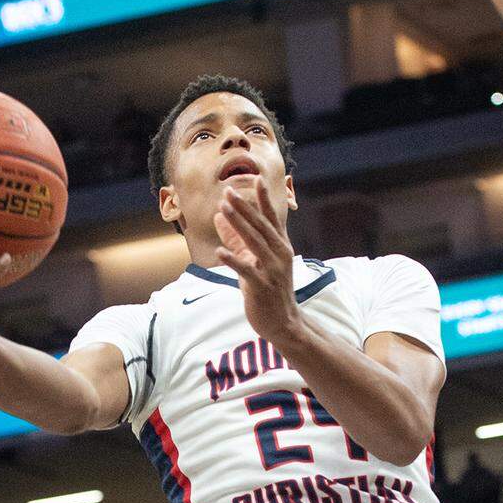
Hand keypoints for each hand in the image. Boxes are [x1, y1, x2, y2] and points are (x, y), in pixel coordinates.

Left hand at [213, 179, 299, 344]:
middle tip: (228, 192)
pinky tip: (220, 251)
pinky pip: (247, 271)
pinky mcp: (263, 288)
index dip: (264, 200)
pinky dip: (234, 260)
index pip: (272, 219)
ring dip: (238, 225)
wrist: (283, 323)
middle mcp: (280, 255)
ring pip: (254, 244)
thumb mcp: (253, 261)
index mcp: (280, 247)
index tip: (257, 180)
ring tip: (223, 209)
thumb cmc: (268, 290)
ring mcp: (273, 271)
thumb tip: (219, 217)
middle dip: (244, 209)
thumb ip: (236, 239)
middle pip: (261, 227)